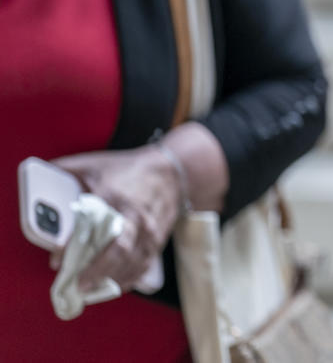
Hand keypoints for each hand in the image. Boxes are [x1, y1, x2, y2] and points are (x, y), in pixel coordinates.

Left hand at [53, 147, 180, 292]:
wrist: (173, 172)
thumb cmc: (127, 169)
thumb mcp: (94, 164)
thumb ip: (64, 172)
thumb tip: (36, 182)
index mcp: (115, 198)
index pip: (93, 225)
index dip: (72, 246)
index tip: (56, 262)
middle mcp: (136, 218)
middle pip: (120, 251)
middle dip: (98, 272)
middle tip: (77, 286)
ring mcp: (149, 232)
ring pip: (132, 264)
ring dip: (110, 280)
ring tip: (88, 291)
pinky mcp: (157, 242)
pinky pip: (142, 267)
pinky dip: (126, 280)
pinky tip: (111, 286)